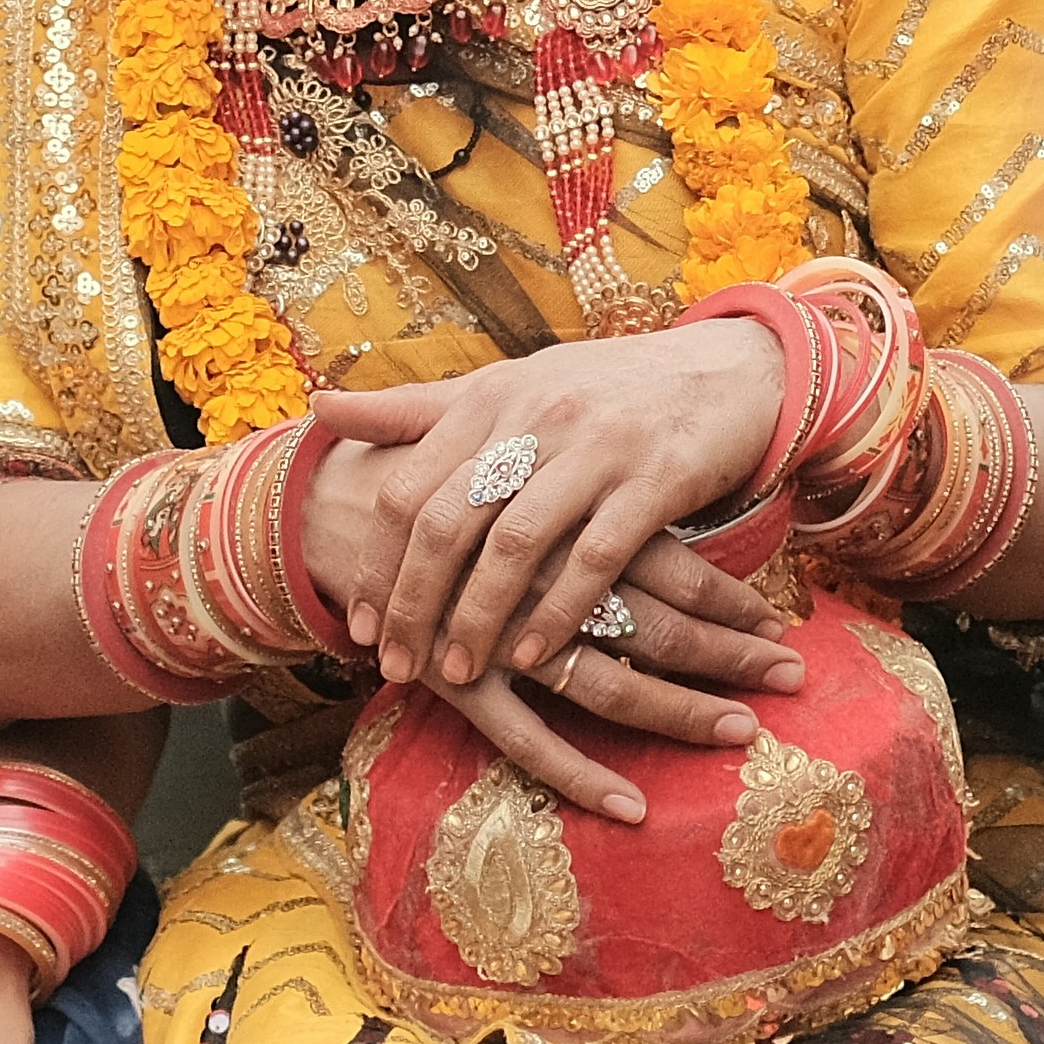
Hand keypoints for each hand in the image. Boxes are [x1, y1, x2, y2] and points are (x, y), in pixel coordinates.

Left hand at [312, 315, 799, 688]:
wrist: (723, 371)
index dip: (378, 562)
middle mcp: (535, 415)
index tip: (363, 626)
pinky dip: (560, 611)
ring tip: (458, 672)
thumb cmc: (601, 390)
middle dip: (415, 603)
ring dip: (480, 617)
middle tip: (398, 665)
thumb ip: (417, 409)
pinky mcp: (655, 478)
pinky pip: (597, 557)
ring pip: (516, 543)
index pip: (408, 487)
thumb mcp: (507, 387)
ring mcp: (596, 446)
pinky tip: (536, 656)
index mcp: (489, 396)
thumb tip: (321, 406)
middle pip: (449, 520)